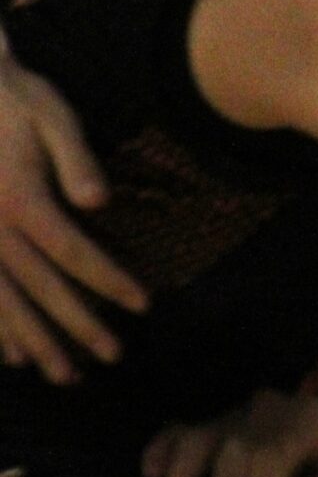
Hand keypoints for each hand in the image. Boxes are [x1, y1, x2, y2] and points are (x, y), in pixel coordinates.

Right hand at [0, 53, 143, 383]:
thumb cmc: (17, 100)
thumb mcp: (53, 117)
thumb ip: (75, 159)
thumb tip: (98, 201)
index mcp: (22, 200)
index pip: (73, 252)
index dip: (110, 281)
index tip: (145, 306)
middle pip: (39, 289)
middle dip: (77, 327)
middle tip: (113, 358)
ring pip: (2, 303)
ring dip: (34, 342)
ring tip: (64, 376)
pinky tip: (9, 357)